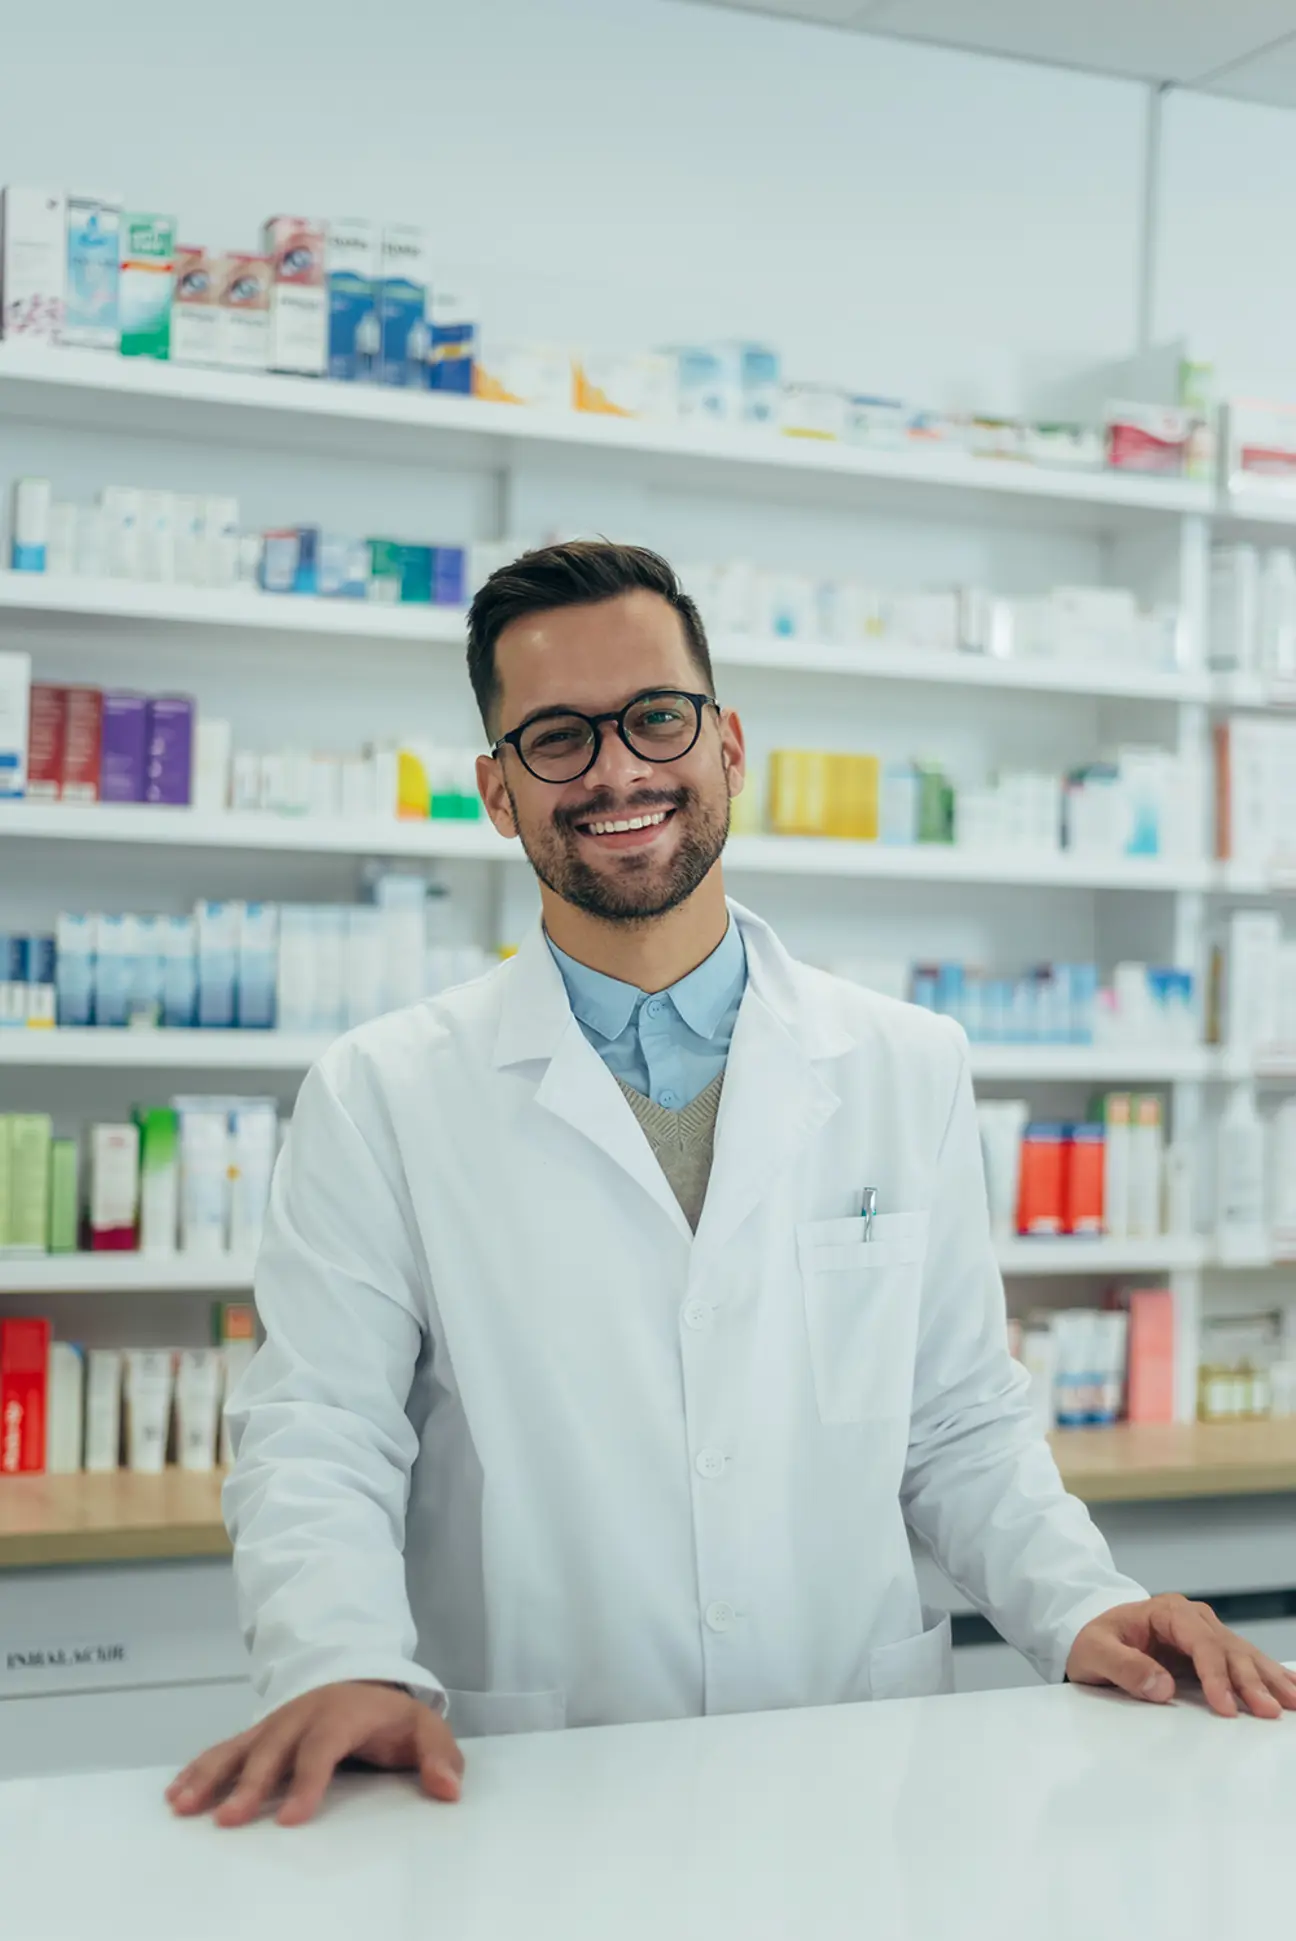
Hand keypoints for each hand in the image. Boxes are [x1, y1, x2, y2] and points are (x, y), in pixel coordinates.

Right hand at [166, 1679, 463, 1827]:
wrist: (366, 1681)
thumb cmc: (393, 1717)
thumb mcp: (426, 1729)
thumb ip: (440, 1757)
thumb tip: (449, 1789)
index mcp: (344, 1714)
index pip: (323, 1748)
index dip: (307, 1782)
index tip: (292, 1818)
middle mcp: (304, 1715)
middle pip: (273, 1749)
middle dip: (250, 1784)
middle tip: (228, 1819)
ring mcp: (278, 1723)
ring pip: (241, 1746)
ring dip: (211, 1775)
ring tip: (184, 1805)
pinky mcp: (261, 1733)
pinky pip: (226, 1748)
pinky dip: (200, 1768)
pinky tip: (177, 1793)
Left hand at [1067, 1593, 1295, 1718]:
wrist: (1088, 1630)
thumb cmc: (1091, 1639)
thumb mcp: (1094, 1652)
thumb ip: (1124, 1667)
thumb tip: (1162, 1687)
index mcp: (1166, 1612)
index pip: (1200, 1643)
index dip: (1215, 1675)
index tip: (1225, 1706)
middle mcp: (1192, 1618)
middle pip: (1228, 1648)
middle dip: (1250, 1681)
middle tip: (1269, 1711)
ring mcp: (1204, 1632)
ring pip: (1243, 1654)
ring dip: (1268, 1679)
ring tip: (1292, 1702)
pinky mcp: (1209, 1650)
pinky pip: (1242, 1660)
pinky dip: (1267, 1673)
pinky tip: (1290, 1687)